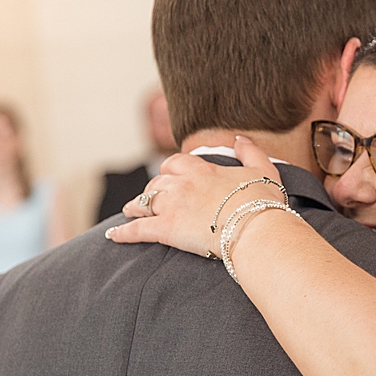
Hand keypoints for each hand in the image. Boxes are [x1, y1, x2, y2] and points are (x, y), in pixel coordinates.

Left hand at [106, 137, 284, 257]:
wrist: (256, 230)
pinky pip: (137, 230)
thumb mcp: (263, 170)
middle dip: (153, 188)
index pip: (175, 163)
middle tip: (152, 197)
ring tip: (130, 211)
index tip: (171, 176)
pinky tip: (113, 236)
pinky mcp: (166, 230)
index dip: (171, 170)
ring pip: (144, 201)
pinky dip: (123, 233)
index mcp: (201, 169)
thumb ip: (250, 151)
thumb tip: (239, 138)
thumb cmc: (262, 203)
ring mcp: (171, 206)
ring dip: (136, 206)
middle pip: (157, 181)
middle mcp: (181, 183)